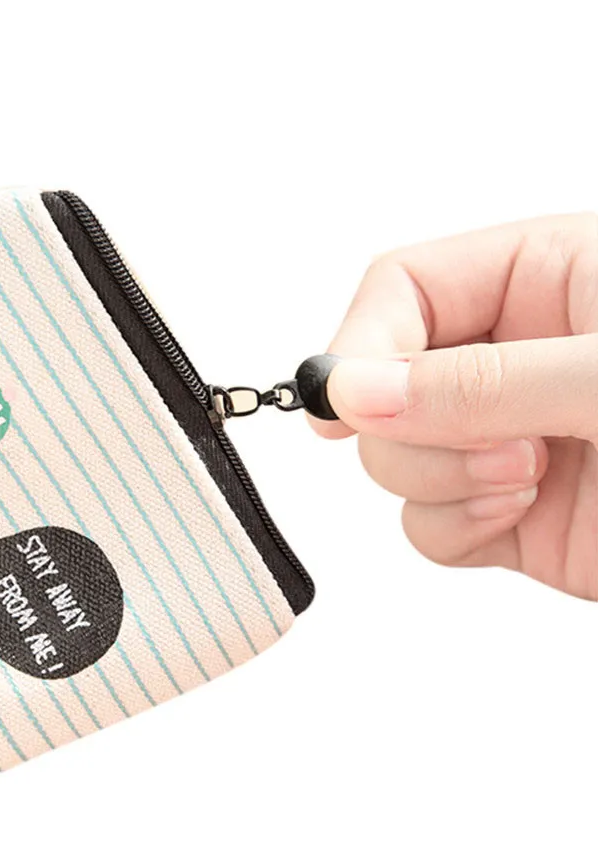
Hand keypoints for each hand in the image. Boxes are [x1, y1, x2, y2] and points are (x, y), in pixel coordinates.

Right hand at [314, 213, 596, 599]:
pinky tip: (518, 516)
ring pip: (396, 460)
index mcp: (549, 279)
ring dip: (438, 482)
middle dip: (415, 429)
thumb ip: (484, 382)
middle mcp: (518, 358)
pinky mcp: (514, 516)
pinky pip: (427, 524)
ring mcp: (509, 441)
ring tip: (528, 480)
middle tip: (492, 446)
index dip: (361, 342)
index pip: (403, 290)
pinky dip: (453, 528)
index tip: (346, 402)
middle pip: (385, 385)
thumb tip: (354, 393)